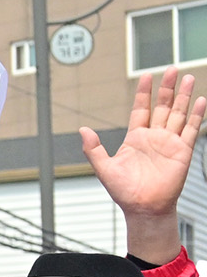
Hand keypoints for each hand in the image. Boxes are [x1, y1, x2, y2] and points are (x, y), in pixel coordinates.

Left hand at [78, 71, 198, 264]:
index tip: (146, 76)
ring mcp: (170, 142)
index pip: (141, 109)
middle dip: (167, 88)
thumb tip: (82, 130)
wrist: (143, 208)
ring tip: (189, 78)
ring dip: (184, 96)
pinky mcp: (183, 151)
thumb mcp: (103, 168)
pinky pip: (192, 129)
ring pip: (179, 113)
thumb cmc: (124, 192)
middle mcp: (154, 137)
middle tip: (172, 69)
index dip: (143, 93)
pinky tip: (201, 101)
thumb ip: (93, 148)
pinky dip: (197, 115)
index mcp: (135, 138)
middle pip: (163, 106)